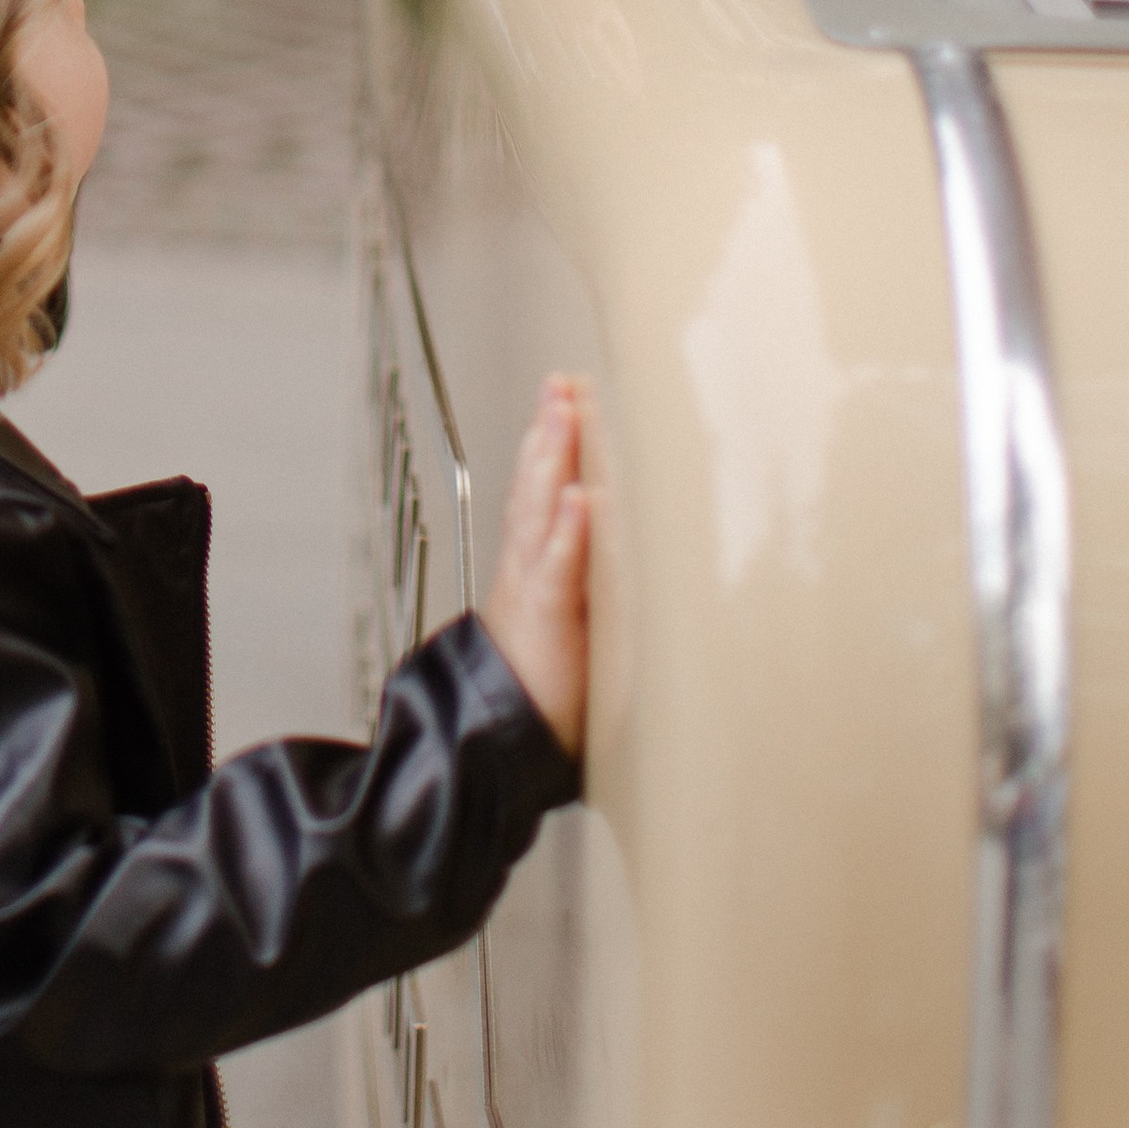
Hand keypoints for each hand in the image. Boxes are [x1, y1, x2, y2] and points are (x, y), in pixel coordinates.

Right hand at [479, 376, 591, 759]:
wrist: (503, 743)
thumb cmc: (550, 691)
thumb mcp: (574, 625)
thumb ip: (591, 585)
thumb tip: (626, 550)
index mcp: (539, 565)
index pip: (547, 488)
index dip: (554, 439)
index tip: (565, 392)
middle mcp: (531, 567)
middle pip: (538, 484)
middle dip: (551, 430)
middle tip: (562, 384)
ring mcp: (533, 589)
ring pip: (541, 511)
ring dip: (552, 460)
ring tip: (564, 416)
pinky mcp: (547, 622)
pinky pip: (556, 571)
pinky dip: (567, 535)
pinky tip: (580, 502)